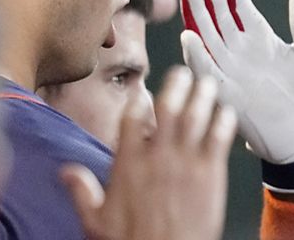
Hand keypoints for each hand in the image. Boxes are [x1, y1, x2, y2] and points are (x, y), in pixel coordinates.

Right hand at [60, 66, 235, 239]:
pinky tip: (227, 111)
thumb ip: (82, 191)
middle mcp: (158, 156)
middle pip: (168, 109)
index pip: (130, 120)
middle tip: (183, 72)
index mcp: (128, 164)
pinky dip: (223, 120)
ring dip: (202, 96)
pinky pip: (219, 137)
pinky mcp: (210, 172)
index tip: (142, 93)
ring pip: (196, 117)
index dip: (137, 102)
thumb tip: (65, 171)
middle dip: (176, 86)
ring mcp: (186, 162)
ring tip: (207, 82)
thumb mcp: (96, 220)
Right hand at [179, 0, 293, 165]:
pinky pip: (208, 75)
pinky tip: (189, 36)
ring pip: (208, 39)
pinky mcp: (230, 97)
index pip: (239, 7)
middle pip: (219, 17)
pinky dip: (197, 57)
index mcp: (262, 42)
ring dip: (197, 15)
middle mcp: (242, 55)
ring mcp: (233, 75)